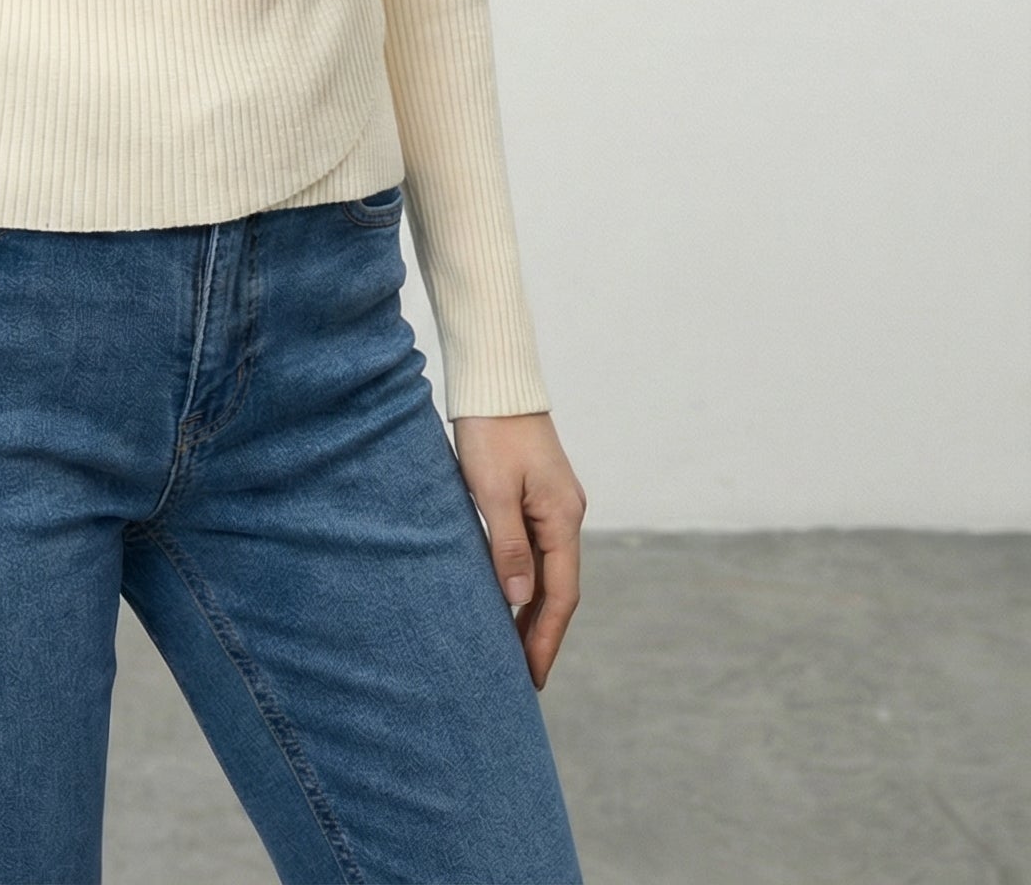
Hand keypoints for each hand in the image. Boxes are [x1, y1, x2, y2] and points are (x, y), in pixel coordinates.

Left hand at [450, 410, 584, 690]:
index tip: (531, 677)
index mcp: (562, 517)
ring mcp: (554, 503)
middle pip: (558, 587)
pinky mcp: (538, 493)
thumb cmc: (491, 431)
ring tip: (510, 646)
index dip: (545, 638)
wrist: (496, 380)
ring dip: (532, 607)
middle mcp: (566, 514)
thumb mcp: (492, 491)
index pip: (560, 595)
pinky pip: (536, 549)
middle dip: (541, 632)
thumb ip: (508, 546)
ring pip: (547, 569)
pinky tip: (507, 593)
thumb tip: (520, 601)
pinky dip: (525, 578)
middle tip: (520, 675)